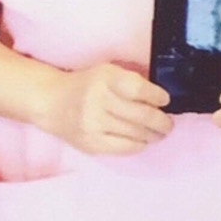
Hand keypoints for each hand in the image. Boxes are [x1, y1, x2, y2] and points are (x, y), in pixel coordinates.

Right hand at [38, 63, 172, 155]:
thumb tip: (160, 100)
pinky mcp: (91, 144)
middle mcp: (99, 101)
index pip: (138, 89)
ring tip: (159, 133)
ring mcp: (94, 124)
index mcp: (105, 79)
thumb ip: (131, 82)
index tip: (165, 100)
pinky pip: (124, 148)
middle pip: (141, 115)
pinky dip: (138, 145)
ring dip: (153, 135)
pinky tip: (142, 141)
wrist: (52, 102)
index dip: (156, 96)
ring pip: (135, 134)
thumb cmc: (87, 85)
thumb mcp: (107, 73)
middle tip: (168, 124)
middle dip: (161, 121)